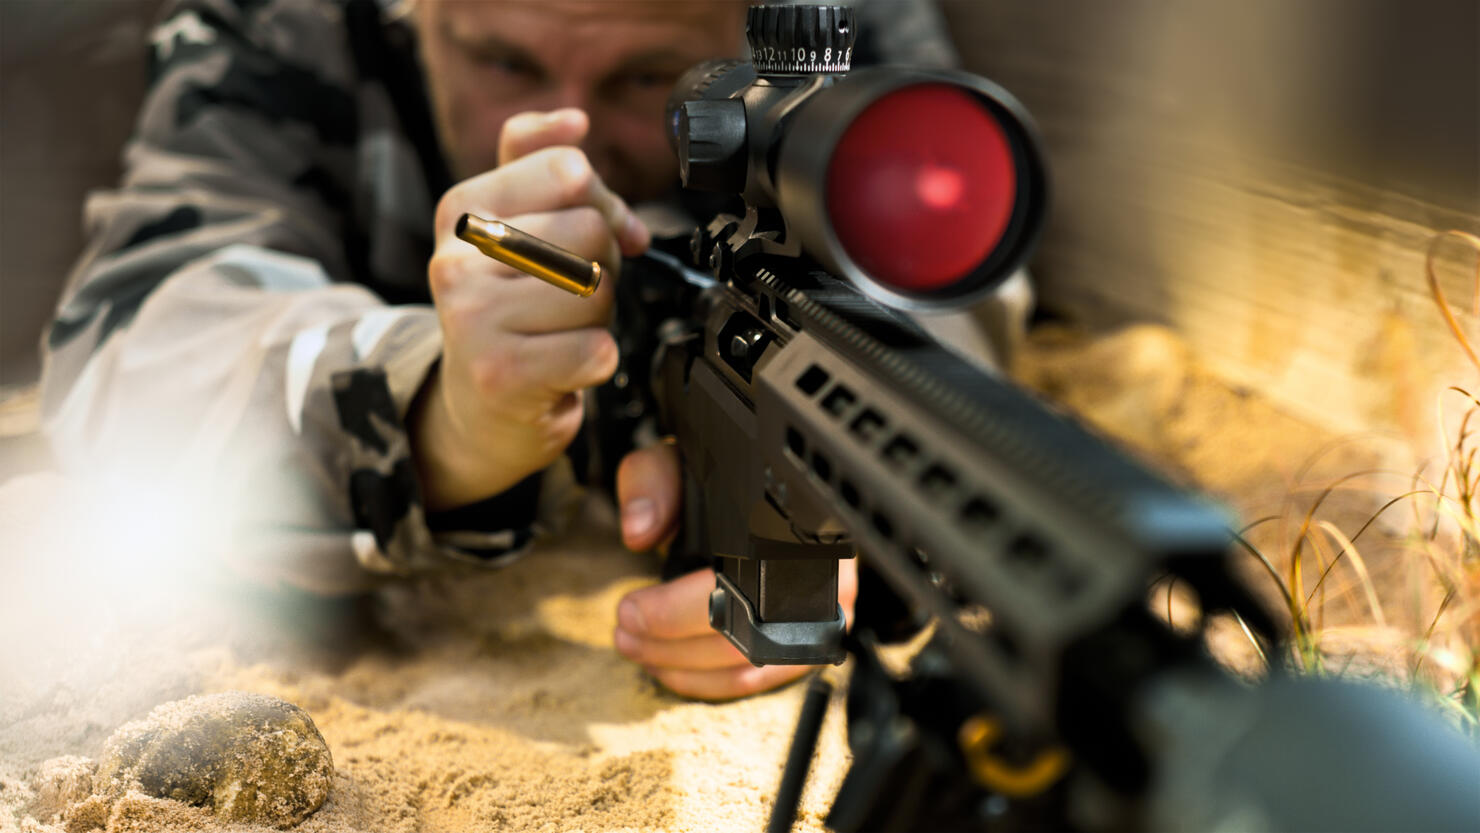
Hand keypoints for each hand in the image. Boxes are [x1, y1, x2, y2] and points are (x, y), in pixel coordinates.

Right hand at [412, 109, 650, 509]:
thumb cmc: (511, 308)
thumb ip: (539, 160)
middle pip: (591, 231)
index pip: (570, 170)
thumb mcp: (515, 223)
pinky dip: (598, 361)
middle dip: (603, 267)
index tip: (590, 240)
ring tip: (562, 331)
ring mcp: (472, 319)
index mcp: (463, 208)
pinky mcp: (501, 374)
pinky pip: (597, 350)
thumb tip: (574, 120)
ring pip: (598, 290)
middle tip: (568, 297)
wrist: (483, 405)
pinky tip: (565, 365)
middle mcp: (456, 259)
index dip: (603, 206)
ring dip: (600, 318)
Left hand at [612, 443, 859, 699]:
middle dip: (671, 644)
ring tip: (637, 647)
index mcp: (797, 527)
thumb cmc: (719, 485)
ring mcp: (825, 616)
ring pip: (749, 666)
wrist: (756, 496)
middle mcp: (825, 575)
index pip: (739, 587)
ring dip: (683, 667)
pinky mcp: (810, 644)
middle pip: (743, 638)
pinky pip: (758, 680)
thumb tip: (640, 531)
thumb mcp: (681, 463)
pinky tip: (668, 665)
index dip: (677, 612)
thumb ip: (652, 482)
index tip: (631, 610)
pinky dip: (706, 681)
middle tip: (624, 633)